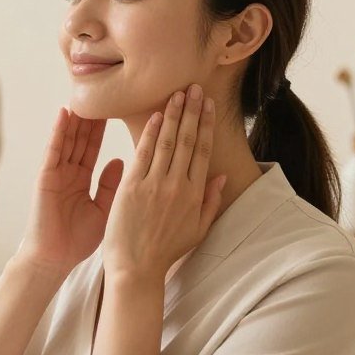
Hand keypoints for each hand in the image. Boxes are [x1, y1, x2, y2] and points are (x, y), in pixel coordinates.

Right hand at [18, 108, 123, 276]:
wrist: (54, 259)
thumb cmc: (77, 241)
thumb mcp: (103, 210)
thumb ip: (110, 185)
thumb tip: (123, 161)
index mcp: (81, 179)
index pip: (93, 147)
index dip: (103, 128)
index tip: (116, 107)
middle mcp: (67, 172)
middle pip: (80, 138)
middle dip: (91, 115)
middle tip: (104, 91)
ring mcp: (55, 172)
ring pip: (67, 138)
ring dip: (75, 117)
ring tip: (85, 92)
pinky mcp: (46, 177)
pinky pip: (54, 150)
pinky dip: (58, 131)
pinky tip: (65, 114)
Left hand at [102, 85, 225, 282]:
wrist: (136, 267)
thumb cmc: (165, 251)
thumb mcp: (197, 229)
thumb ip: (211, 201)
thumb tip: (222, 175)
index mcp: (195, 195)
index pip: (203, 151)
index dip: (206, 125)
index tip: (208, 105)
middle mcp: (178, 186)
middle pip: (188, 141)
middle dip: (192, 112)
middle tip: (194, 87)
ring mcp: (155, 185)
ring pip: (168, 143)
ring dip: (173, 115)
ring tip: (177, 94)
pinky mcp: (133, 188)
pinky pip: (144, 154)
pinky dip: (150, 133)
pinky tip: (155, 116)